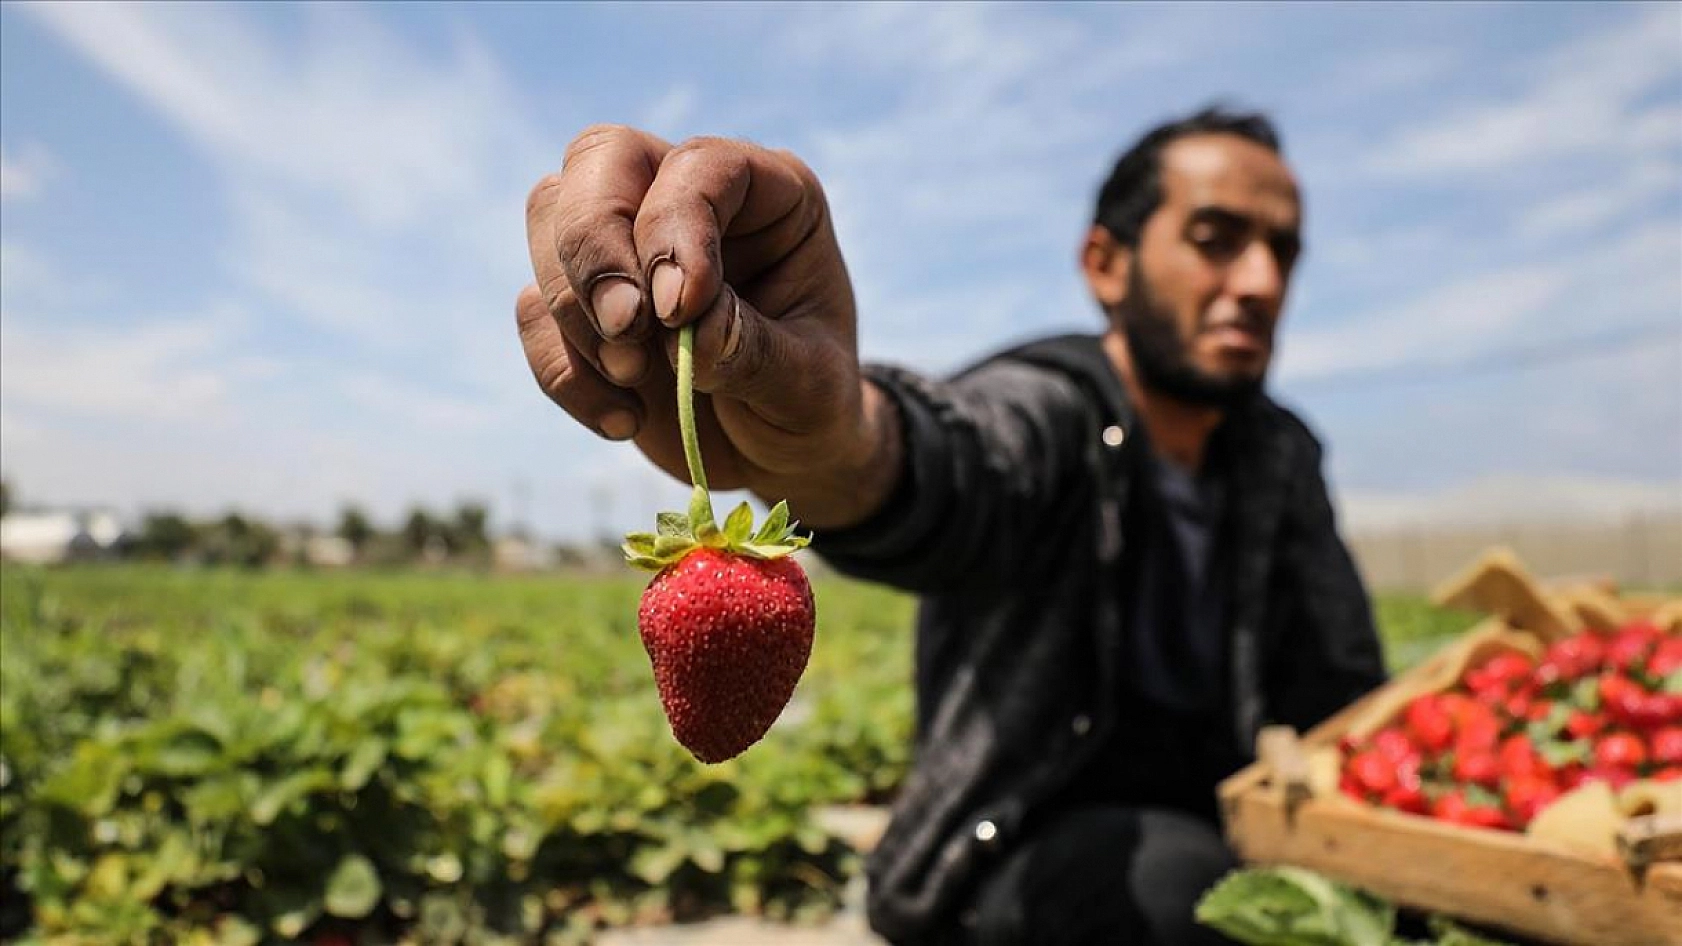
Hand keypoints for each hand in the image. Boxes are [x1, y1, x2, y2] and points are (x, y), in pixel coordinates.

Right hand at [519, 125, 897, 527]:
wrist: (781, 455)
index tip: (681, 309)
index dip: (676, 225)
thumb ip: (754, 351)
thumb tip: (687, 328)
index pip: (698, 165)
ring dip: (575, 310)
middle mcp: (687, 201)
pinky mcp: (582, 306)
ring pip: (549, 219)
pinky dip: (565, 372)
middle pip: (600, 160)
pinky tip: (625, 420)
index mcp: (767, 195)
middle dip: (596, 247)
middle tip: (627, 328)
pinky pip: (535, 313)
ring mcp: (625, 246)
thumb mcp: (809, 386)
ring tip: (635, 380)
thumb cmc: (812, 405)